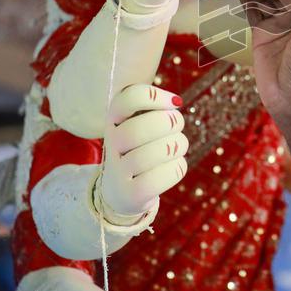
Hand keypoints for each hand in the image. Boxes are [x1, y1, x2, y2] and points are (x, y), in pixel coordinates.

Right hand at [100, 84, 188, 218]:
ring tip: (177, 147)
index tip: (175, 102)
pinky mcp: (132, 193)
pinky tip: (172, 166)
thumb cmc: (138, 148)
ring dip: (179, 145)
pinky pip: (164, 175)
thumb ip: (153, 106)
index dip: (156, 96)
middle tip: (176, 124)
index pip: (128, 99)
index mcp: (114, 119)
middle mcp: (111, 143)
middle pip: (141, 128)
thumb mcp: (138, 121)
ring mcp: (119, 171)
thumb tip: (175, 102)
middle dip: (171, 122)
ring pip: (160, 151)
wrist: (120, 191)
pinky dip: (177, 167)